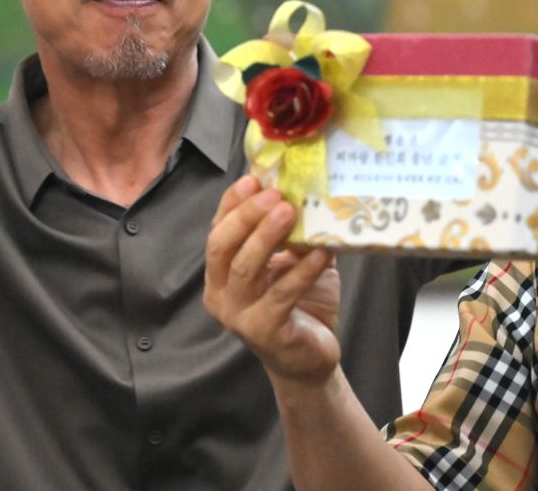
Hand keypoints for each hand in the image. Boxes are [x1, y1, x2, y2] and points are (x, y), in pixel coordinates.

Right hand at [204, 176, 342, 384]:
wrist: (309, 358)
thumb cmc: (299, 304)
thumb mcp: (288, 263)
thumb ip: (286, 236)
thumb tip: (300, 191)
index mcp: (220, 275)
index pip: (217, 231)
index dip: (231, 204)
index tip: (253, 179)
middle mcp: (220, 295)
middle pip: (222, 247)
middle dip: (246, 216)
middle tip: (274, 194)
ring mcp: (239, 316)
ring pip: (246, 269)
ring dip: (267, 237)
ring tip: (290, 211)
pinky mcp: (264, 333)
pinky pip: (281, 296)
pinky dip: (302, 271)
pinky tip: (320, 253)